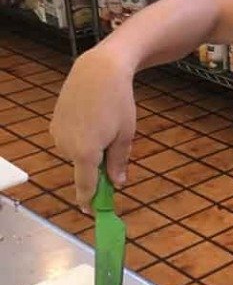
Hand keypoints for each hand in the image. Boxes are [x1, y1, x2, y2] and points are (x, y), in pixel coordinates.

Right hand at [50, 45, 136, 209]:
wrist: (99, 71)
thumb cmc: (118, 102)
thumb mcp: (125, 135)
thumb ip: (119, 162)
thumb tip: (117, 184)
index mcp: (86, 153)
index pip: (86, 187)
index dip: (91, 202)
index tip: (95, 213)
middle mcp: (67, 147)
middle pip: (83, 170)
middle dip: (97, 169)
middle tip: (114, 150)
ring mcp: (58, 134)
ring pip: (76, 155)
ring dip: (89, 151)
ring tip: (105, 126)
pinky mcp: (54, 123)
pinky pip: (70, 141)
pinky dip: (81, 139)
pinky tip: (93, 120)